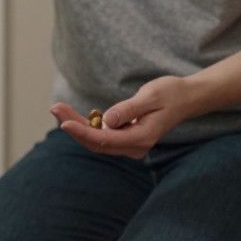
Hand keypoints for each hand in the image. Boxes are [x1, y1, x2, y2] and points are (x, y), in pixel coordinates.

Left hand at [50, 76, 198, 158]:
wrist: (185, 98)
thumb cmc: (170, 93)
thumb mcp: (150, 96)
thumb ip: (128, 109)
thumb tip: (106, 121)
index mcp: (141, 138)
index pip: (104, 139)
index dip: (82, 132)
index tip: (64, 122)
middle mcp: (134, 147)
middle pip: (95, 142)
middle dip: (73, 126)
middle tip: (54, 108)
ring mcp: (129, 145)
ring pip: (95, 139)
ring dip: (76, 125)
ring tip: (57, 108)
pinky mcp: (124, 138)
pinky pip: (100, 135)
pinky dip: (85, 125)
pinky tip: (70, 113)